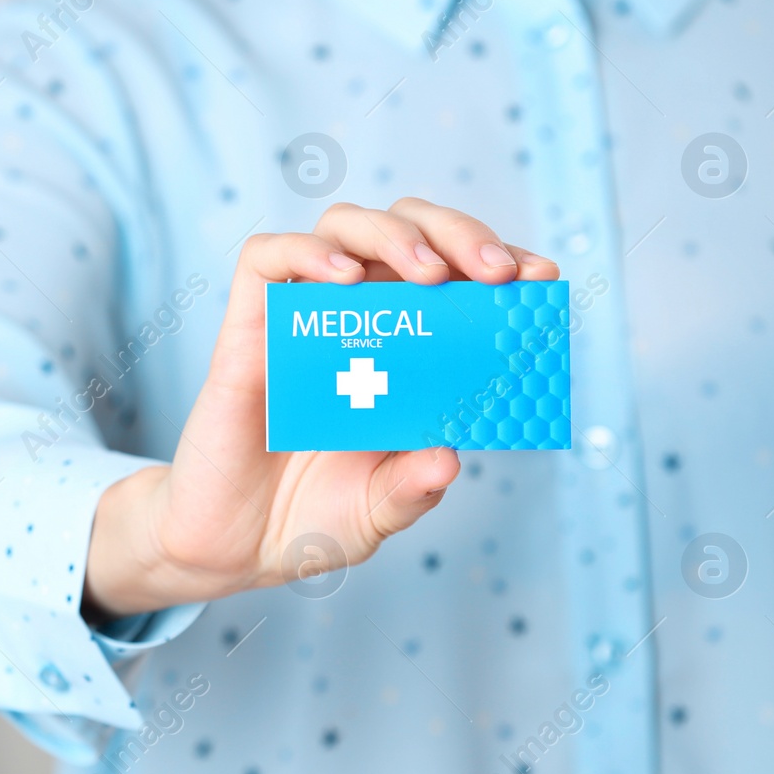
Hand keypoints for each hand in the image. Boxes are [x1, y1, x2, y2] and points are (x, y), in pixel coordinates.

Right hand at [83, 199, 559, 619]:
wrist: (232, 547)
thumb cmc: (310, 519)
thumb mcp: (378, 514)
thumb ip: (411, 490)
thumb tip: (448, 458)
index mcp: (403, 351)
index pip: (456, 275)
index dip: (498, 262)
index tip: (541, 277)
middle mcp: (356, 321)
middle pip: (407, 229)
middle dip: (459, 233)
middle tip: (495, 272)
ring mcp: (300, 320)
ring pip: (343, 226)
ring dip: (394, 235)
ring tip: (428, 274)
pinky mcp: (248, 329)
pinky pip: (265, 259)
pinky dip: (305, 253)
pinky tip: (342, 280)